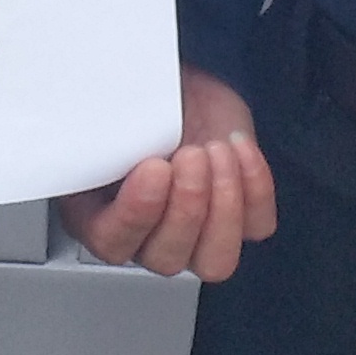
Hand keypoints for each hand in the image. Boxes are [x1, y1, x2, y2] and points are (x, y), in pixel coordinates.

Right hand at [59, 68, 278, 280]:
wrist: (180, 93)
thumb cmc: (144, 103)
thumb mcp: (114, 110)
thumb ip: (101, 132)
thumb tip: (99, 123)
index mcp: (101, 216)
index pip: (112, 243)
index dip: (136, 213)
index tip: (154, 167)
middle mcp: (148, 237)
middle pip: (168, 258)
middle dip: (187, 204)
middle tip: (191, 154)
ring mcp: (198, 238)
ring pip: (216, 261)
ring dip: (223, 204)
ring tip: (218, 151)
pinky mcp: (242, 222)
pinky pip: (256, 226)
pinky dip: (254, 186)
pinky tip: (238, 146)